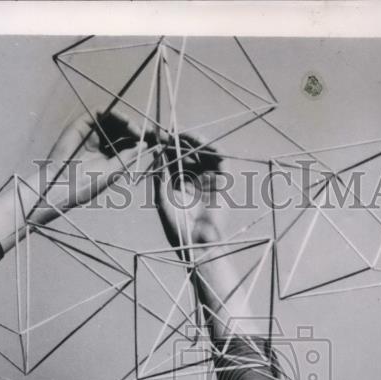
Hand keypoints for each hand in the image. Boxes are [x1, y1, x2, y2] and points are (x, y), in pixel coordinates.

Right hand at [42, 110, 147, 209]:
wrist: (62, 186)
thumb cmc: (86, 185)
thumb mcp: (114, 171)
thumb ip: (129, 156)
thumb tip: (146, 143)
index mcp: (107, 156)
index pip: (127, 142)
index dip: (141, 138)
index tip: (157, 139)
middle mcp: (99, 143)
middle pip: (122, 129)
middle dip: (137, 128)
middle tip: (151, 132)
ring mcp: (90, 133)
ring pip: (113, 119)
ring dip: (128, 121)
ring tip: (137, 130)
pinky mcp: (81, 124)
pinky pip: (100, 111)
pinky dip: (114, 113)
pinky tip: (125, 122)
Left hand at [154, 135, 224, 252]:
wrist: (199, 245)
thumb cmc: (178, 230)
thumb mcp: (163, 201)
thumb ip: (161, 178)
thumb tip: (158, 155)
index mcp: (178, 186)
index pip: (172, 161)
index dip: (166, 148)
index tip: (158, 137)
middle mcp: (193, 181)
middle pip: (188, 154)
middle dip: (180, 142)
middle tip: (170, 132)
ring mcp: (208, 181)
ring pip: (203, 154)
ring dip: (195, 143)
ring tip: (186, 135)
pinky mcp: (222, 183)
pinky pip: (219, 160)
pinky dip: (213, 149)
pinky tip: (202, 143)